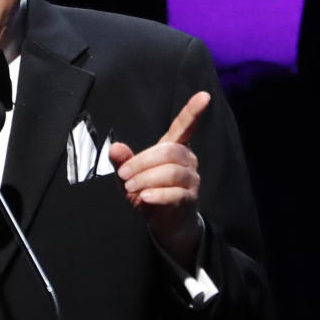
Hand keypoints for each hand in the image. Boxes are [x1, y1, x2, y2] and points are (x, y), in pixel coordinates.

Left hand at [107, 91, 209, 269]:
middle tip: (124, 175)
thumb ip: (123, 161)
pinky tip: (145, 198)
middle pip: (169, 152)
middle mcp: (187, 160)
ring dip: (146, 179)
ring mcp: (191, 179)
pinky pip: (176, 193)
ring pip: (172, 172)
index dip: (193, 111)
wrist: (165, 224)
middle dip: (142, 162)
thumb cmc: (149, 192)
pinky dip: (158, 194)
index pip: (185, 126)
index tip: (204, 96)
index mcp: (173, 148)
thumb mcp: (131, 176)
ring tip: (131, 189)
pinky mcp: (190, 198)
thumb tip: (115, 147)